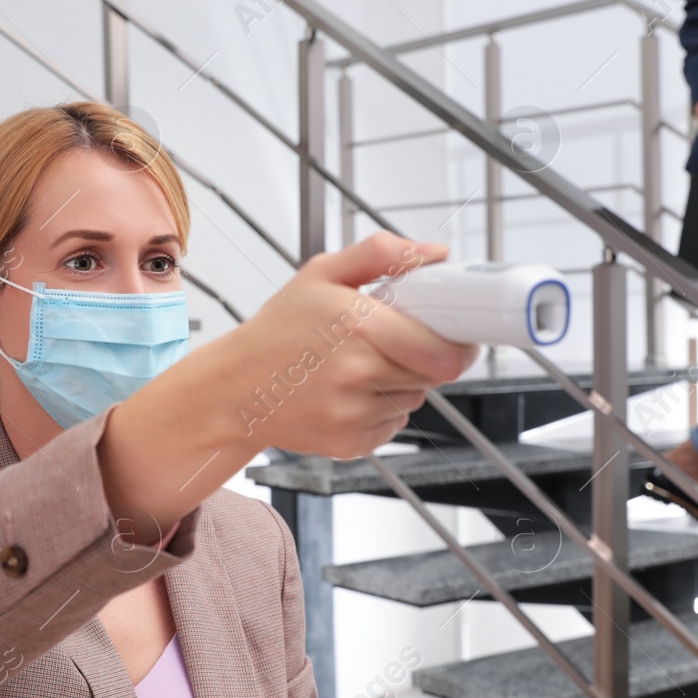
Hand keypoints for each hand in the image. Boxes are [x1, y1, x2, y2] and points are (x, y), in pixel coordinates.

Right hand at [233, 232, 479, 457]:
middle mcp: (358, 372)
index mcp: (358, 323)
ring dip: (404, 381)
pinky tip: (350, 392)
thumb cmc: (278, 330)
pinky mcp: (351, 444)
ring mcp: (354, 413)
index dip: (461, 344)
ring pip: (415, 397)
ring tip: (362, 365)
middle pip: (436, 374)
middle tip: (400, 342)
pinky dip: (383, 408)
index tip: (459, 335)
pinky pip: (394, 423)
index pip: (444, 351)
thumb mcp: (322, 273)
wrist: (235, 389)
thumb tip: (435, 253)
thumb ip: (381, 254)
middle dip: (428, 356)